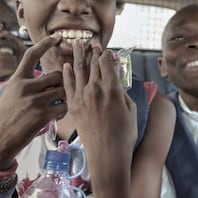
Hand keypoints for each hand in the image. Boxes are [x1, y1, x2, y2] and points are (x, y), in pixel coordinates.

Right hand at [0, 33, 66, 169]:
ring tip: (58, 106)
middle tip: (58, 94)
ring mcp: (34, 100)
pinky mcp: (42, 115)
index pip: (32, 55)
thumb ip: (16, 85)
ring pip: (63, 91)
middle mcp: (25, 87)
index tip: (56, 37)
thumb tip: (24, 81)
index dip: (45, 44)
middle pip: (57, 75)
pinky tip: (58, 115)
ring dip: (64, 98)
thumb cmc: (1, 120)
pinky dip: (64, 110)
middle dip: (62, 84)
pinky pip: (64, 106)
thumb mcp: (4, 96)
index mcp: (16, 80)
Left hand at [63, 41, 137, 182]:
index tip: (105, 49)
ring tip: (75, 44)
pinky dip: (67, 73)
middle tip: (90, 43)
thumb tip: (116, 83)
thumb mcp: (131, 110)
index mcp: (113, 89)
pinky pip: (67, 85)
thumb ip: (123, 93)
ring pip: (79, 70)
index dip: (106, 54)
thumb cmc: (124, 135)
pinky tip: (66, 65)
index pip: (107, 63)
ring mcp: (82, 97)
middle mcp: (96, 89)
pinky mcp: (73, 106)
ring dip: (77, 55)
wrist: (106, 155)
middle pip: (93, 64)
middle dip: (92, 51)